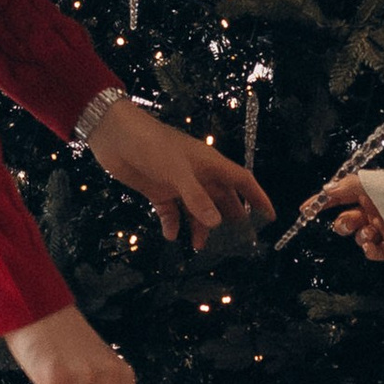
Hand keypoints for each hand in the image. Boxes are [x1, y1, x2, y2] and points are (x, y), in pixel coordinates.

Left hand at [85, 98, 272, 245]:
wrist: (115, 136)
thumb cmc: (153, 146)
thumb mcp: (178, 172)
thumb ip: (196, 199)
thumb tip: (217, 224)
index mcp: (210, 164)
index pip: (242, 181)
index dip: (257, 198)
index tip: (269, 218)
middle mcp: (197, 174)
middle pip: (221, 199)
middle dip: (229, 220)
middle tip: (236, 244)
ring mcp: (177, 183)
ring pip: (196, 209)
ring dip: (199, 227)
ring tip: (200, 247)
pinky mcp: (157, 190)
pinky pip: (171, 212)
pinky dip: (172, 224)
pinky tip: (171, 237)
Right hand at [304, 175, 383, 265]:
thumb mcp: (371, 183)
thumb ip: (347, 186)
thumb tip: (325, 190)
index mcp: (368, 194)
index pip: (339, 198)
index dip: (322, 203)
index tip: (305, 210)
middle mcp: (374, 211)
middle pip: (347, 221)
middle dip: (342, 224)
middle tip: (348, 223)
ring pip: (359, 237)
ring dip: (360, 236)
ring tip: (371, 232)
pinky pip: (375, 251)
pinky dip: (370, 250)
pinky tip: (370, 246)